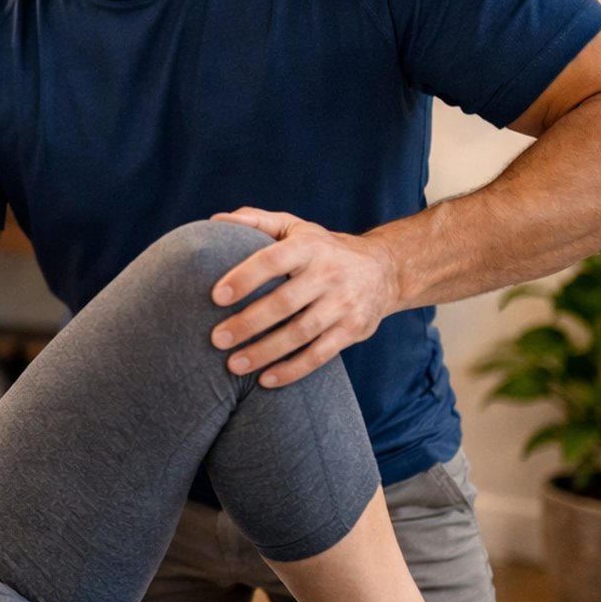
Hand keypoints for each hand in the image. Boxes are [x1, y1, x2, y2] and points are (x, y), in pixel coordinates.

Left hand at [208, 208, 401, 388]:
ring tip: (233, 365)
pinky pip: (320, 354)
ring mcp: (344, 304)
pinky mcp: (354, 329)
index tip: (216, 297)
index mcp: (308, 247)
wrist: (384, 269)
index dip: (244, 278)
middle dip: (248, 323)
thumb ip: (256, 221)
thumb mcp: (294, 228)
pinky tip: (265, 380)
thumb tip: (216, 221)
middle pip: (284, 303)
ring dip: (265, 352)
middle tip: (216, 339)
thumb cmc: (322, 248)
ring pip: (301, 333)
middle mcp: (329, 274)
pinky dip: (292, 370)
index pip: (272, 260)